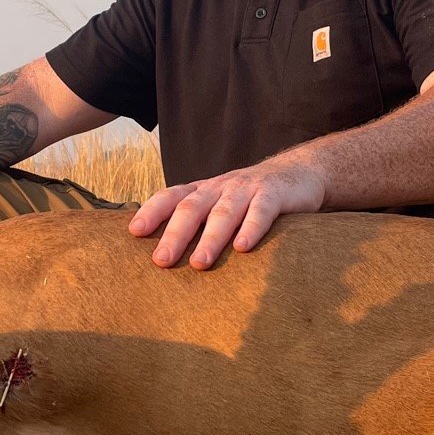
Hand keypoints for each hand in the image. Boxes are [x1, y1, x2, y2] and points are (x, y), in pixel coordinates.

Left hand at [128, 158, 325, 269]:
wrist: (298, 172)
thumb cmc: (250, 198)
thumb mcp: (221, 204)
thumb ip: (199, 223)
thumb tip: (164, 257)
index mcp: (204, 191)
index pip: (171, 197)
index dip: (152, 212)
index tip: (135, 232)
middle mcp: (221, 188)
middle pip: (192, 208)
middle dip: (175, 234)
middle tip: (162, 261)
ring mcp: (247, 189)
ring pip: (224, 212)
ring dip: (210, 238)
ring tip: (199, 263)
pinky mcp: (274, 194)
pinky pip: (261, 212)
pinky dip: (251, 229)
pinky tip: (242, 248)